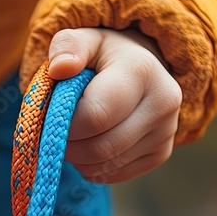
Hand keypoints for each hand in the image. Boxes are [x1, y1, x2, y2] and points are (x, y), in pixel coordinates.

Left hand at [47, 28, 181, 182]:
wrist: (140, 68)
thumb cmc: (102, 55)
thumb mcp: (84, 40)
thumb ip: (67, 47)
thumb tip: (59, 68)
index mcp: (141, 70)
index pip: (95, 115)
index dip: (64, 124)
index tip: (49, 117)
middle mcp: (163, 103)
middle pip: (101, 147)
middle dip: (68, 145)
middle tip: (55, 131)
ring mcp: (167, 132)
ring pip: (106, 165)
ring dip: (78, 158)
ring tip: (73, 135)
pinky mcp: (162, 153)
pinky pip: (115, 175)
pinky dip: (92, 167)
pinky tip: (90, 144)